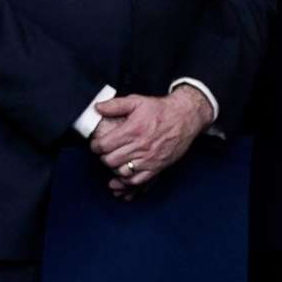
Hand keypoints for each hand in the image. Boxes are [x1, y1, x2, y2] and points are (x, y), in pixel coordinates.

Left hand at [92, 88, 208, 192]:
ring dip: (114, 169)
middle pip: (110, 161)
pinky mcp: (157, 166)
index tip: (97, 144)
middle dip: (103, 157)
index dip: (95, 146)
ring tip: (114, 162)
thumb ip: (115, 105)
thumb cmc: (161, 110)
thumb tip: (97, 107)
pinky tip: (124, 174)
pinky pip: (138, 180)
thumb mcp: (137, 101)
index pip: (104, 145)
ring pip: (122, 172)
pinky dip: (128, 180)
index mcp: (132, 130)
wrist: (185, 118)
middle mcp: (139, 146)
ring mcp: (149, 158)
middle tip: (105, 152)